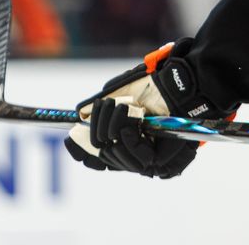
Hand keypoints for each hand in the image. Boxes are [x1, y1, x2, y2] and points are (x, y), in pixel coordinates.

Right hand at [64, 39, 228, 178]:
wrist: (175, 86)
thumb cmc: (149, 88)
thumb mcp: (116, 94)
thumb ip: (97, 109)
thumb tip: (77, 120)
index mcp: (120, 141)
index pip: (94, 158)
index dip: (82, 151)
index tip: (73, 136)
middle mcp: (131, 154)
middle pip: (102, 156)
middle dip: (98, 129)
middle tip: (106, 105)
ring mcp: (144, 159)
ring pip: (117, 158)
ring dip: (114, 130)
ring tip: (123, 108)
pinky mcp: (160, 161)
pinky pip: (139, 160)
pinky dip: (131, 140)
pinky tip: (134, 124)